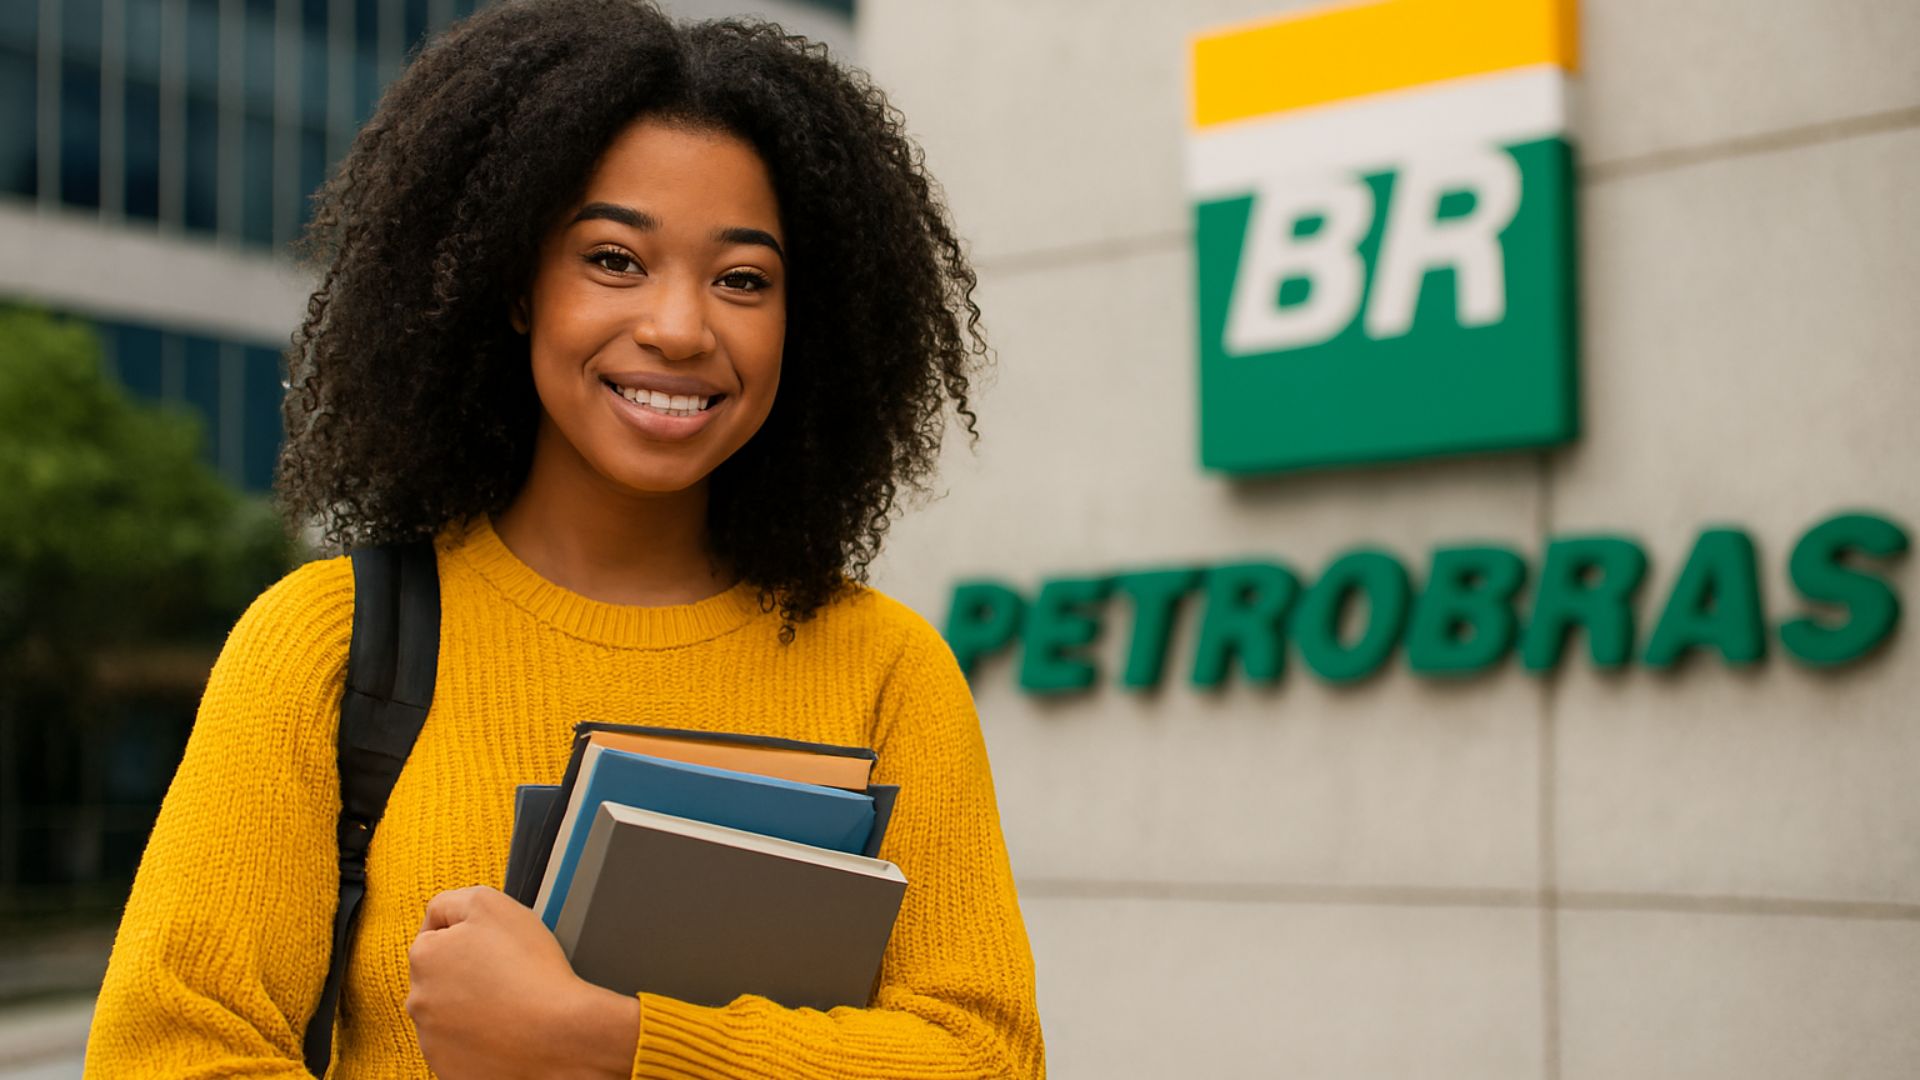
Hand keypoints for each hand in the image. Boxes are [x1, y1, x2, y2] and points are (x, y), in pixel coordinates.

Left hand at [406, 885, 639, 1079]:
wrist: (558, 1034)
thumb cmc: (530, 969)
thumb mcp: (490, 904)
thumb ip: (452, 901)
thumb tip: (437, 916)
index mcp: (423, 958)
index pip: (435, 937)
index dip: (468, 937)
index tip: (495, 948)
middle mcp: (419, 1001)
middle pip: (440, 978)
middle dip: (465, 974)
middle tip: (506, 975)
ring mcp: (432, 1040)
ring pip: (449, 1014)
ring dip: (471, 1008)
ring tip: (509, 1004)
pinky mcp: (449, 1069)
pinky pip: (461, 1047)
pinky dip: (478, 1040)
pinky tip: (505, 1030)